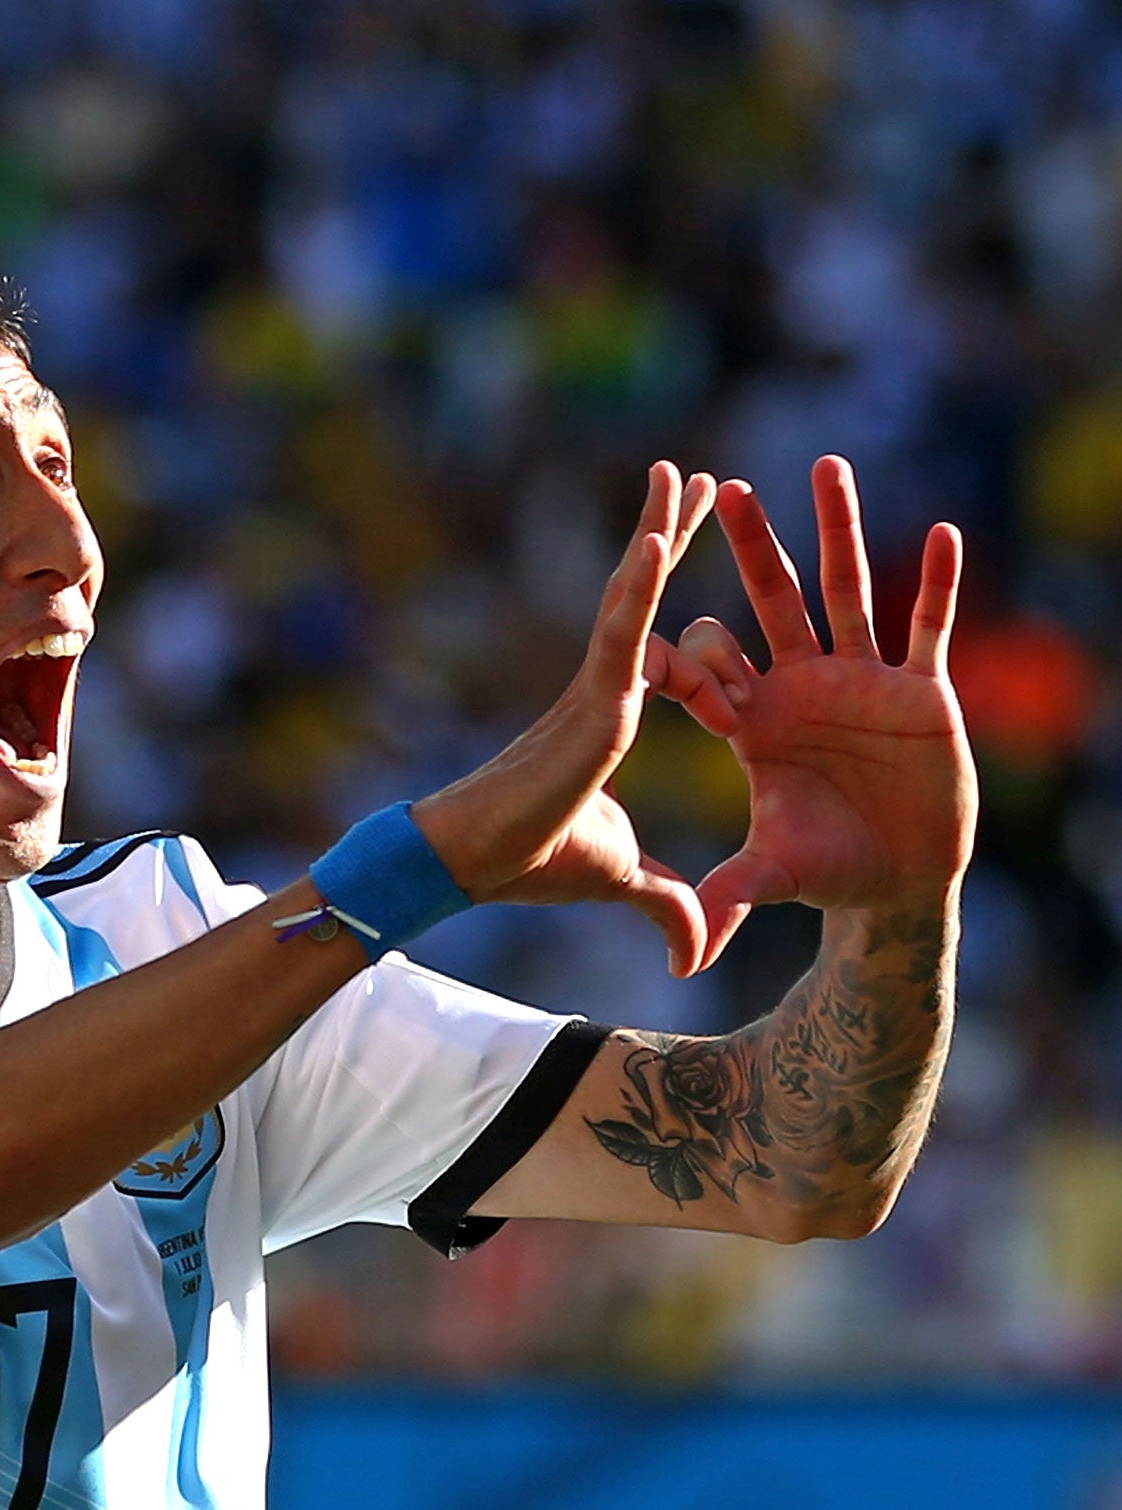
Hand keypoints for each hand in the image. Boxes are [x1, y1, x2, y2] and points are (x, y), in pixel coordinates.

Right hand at [416, 462, 729, 977]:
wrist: (472, 865)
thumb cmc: (530, 862)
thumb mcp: (624, 878)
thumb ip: (669, 902)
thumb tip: (701, 953)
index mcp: (612, 717)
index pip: (655, 641)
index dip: (675, 595)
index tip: (693, 557)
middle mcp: (605, 690)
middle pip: (643, 597)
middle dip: (670, 536)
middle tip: (694, 478)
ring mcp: (596, 689)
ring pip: (632, 596)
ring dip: (657, 531)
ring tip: (678, 473)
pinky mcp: (589, 701)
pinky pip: (622, 630)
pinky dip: (642, 582)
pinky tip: (662, 533)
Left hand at [671, 456, 976, 970]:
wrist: (899, 879)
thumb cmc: (829, 868)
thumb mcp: (776, 875)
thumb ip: (733, 893)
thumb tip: (689, 941)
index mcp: (754, 722)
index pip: (707, 669)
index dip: (686, 657)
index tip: (668, 644)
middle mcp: (801, 687)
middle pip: (772, 602)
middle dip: (751, 547)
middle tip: (725, 490)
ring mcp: (861, 682)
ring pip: (846, 591)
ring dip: (838, 530)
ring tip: (827, 467)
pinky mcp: (921, 692)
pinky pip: (928, 627)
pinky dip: (936, 584)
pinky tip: (943, 533)